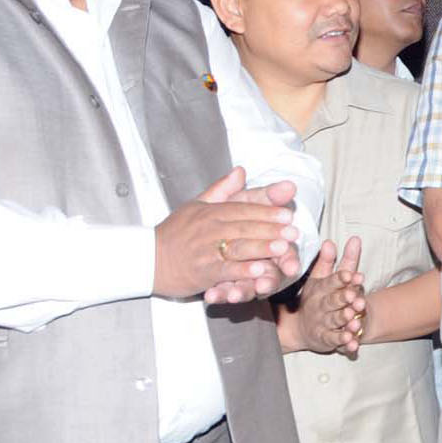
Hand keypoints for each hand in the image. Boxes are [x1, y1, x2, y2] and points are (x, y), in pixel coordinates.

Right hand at [155, 168, 302, 301]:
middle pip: (244, 226)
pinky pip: (225, 270)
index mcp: (210, 211)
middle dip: (270, 229)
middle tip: (294, 232)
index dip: (266, 210)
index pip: (242, 208)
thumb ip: (222, 190)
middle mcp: (209, 228)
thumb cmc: (175, 233)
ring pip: (237, 247)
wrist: (147, 259)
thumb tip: (241, 170)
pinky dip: (243, 271)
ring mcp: (205, 250)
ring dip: (261, 248)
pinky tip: (260, 272)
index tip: (288, 213)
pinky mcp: (202, 271)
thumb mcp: (197, 205)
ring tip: (284, 248)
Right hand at [283, 237, 366, 355]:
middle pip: (332, 301)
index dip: (340, 279)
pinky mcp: (326, 339)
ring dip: (344, 319)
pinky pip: (335, 341)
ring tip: (354, 318)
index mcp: (320, 289)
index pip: (330, 282)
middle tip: (353, 296)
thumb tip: (330, 241)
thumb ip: (329, 262)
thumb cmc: (316, 299)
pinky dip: (344, 342)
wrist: (300, 328)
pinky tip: (353, 342)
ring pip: (334, 321)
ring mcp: (323, 323)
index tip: (351, 275)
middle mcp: (320, 306)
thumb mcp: (320, 279)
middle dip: (343, 298)